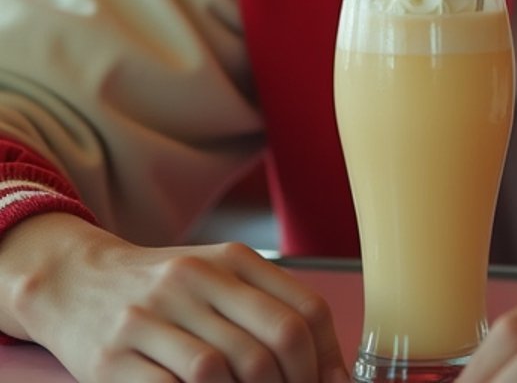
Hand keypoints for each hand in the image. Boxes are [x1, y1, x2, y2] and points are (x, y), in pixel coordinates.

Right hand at [1, 214, 345, 382]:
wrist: (74, 281)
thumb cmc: (160, 289)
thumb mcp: (215, 278)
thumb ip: (267, 309)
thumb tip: (330, 370)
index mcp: (230, 260)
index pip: (304, 310)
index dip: (327, 360)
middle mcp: (194, 281)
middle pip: (273, 343)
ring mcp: (152, 318)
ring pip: (223, 370)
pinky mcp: (115, 358)